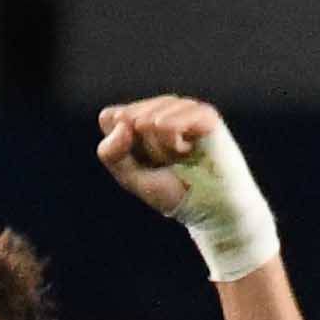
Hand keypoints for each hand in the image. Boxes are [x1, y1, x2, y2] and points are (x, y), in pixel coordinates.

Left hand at [91, 93, 279, 273]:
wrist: (209, 209)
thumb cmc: (172, 192)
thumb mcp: (130, 177)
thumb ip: (111, 152)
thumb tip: (121, 120)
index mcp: (141, 122)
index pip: (110, 117)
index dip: (118, 143)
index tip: (139, 162)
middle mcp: (163, 110)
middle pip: (131, 116)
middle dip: (142, 145)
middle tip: (164, 162)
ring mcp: (185, 110)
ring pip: (154, 114)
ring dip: (160, 144)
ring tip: (178, 158)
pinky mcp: (206, 116)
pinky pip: (179, 115)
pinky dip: (175, 133)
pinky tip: (182, 148)